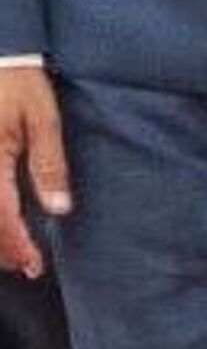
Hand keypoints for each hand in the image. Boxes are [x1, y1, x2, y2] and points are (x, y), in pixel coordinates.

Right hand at [0, 67, 68, 278]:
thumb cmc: (19, 82)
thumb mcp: (43, 118)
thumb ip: (48, 164)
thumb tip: (59, 208)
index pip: (1, 219)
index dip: (18, 247)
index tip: (35, 265)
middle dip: (2, 251)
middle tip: (28, 266)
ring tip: (14, 253)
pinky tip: (0, 223)